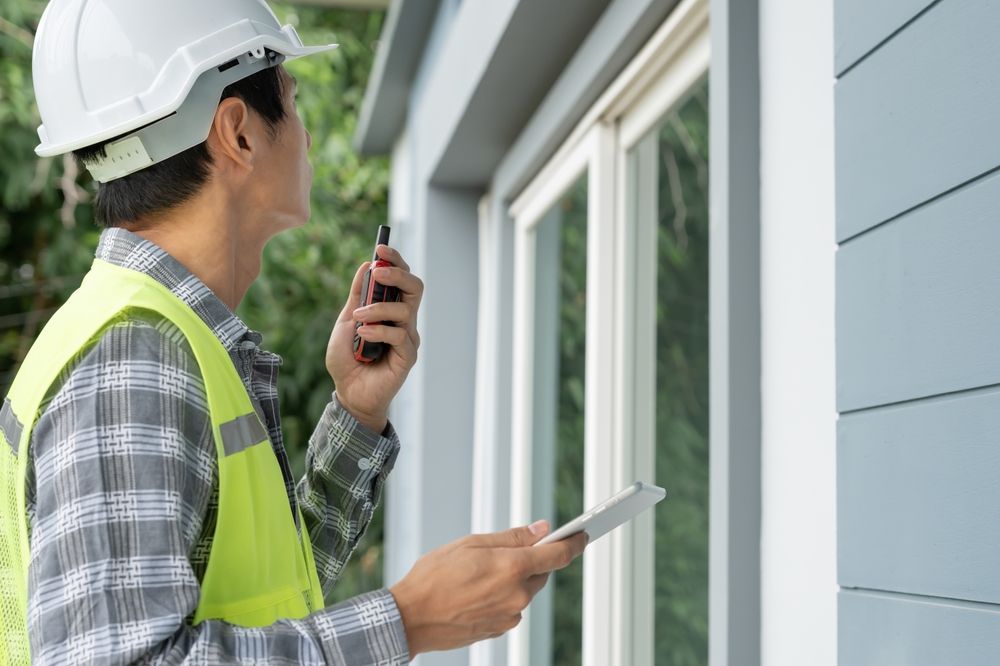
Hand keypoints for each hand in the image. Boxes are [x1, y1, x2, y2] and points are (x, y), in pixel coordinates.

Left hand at [326, 244, 422, 431]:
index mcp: (390, 308)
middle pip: (415, 287)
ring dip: (378, 308)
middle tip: (379, 272)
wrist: (348, 392)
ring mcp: (407, 337)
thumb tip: (366, 264)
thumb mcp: (346, 321)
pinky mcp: (408, 355)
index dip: (395, 260)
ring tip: (358, 318)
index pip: (401, 278)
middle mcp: (403, 320)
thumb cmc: (348, 359)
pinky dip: (378, 331)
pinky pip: (398, 334)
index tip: (381, 246)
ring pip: (405, 309)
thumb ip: (358, 295)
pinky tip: (363, 337)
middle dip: (398, 274)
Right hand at [388, 521, 589, 656]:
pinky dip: (501, 597)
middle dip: (529, 560)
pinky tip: (475, 592)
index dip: (575, 543)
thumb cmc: (434, 576)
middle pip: (540, 572)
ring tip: (478, 575)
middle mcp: (517, 595)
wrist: (411, 617)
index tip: (583, 535)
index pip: (558, 555)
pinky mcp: (499, 630)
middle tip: (500, 553)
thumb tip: (542, 530)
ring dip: (512, 580)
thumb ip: (511, 537)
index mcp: (513, 568)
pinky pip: (510, 608)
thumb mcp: (471, 544)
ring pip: (524, 591)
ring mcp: (510, 616)